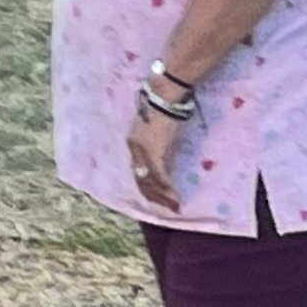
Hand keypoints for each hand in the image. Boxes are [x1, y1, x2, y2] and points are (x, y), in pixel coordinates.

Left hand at [132, 98, 191, 213]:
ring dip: (162, 196)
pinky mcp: (154, 150)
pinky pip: (159, 175)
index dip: (145, 187)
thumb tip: (165, 163)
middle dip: (153, 197)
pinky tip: (174, 197)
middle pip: (140, 179)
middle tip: (166, 209)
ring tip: (173, 207)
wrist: (164, 97)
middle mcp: (134, 148)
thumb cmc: (162, 109)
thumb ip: (157, 147)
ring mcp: (143, 150)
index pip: (136, 171)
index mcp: (132, 143)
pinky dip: (167, 188)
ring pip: (150, 181)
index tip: (155, 199)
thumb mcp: (156, 131)